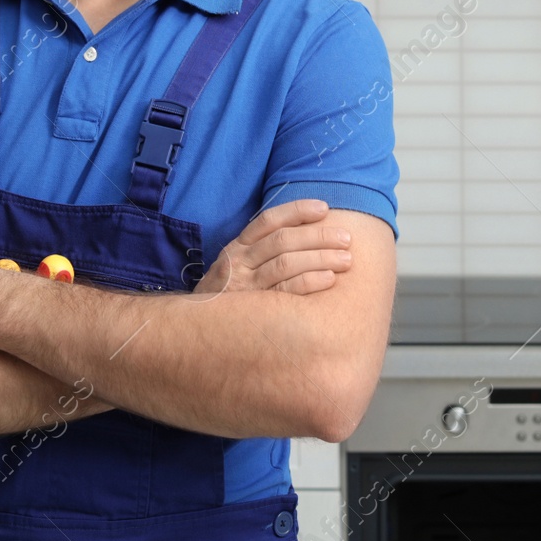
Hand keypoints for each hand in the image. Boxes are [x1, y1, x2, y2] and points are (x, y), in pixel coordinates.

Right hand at [194, 199, 352, 296]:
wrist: (194, 331)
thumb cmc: (227, 297)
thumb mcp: (236, 268)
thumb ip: (260, 252)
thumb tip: (304, 234)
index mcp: (237, 247)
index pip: (268, 221)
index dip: (297, 211)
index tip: (324, 208)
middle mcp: (238, 262)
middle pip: (283, 241)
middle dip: (319, 236)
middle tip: (346, 238)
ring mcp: (244, 286)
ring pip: (286, 263)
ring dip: (321, 258)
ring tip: (346, 258)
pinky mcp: (252, 310)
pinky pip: (285, 292)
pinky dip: (309, 282)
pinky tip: (329, 279)